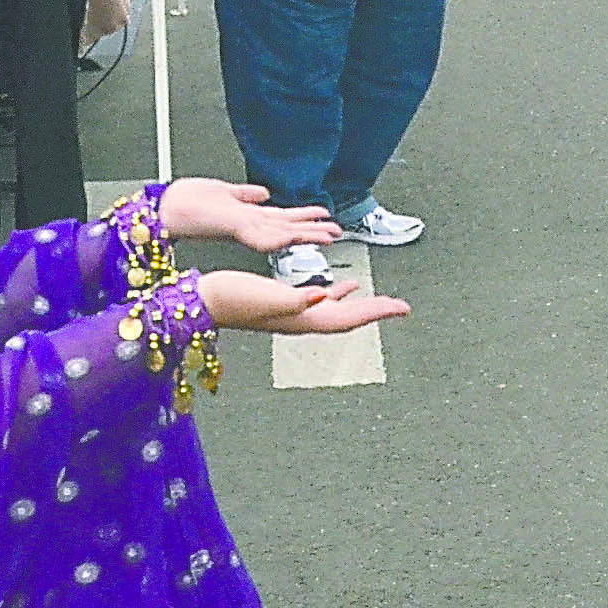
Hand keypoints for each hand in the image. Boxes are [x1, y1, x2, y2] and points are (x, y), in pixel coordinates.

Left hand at [158, 179, 339, 252]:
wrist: (165, 210)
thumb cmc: (186, 202)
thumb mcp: (223, 192)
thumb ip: (244, 194)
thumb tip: (262, 192)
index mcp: (247, 215)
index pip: (283, 217)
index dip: (305, 217)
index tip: (325, 216)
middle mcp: (248, 223)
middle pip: (289, 227)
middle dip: (314, 229)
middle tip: (337, 232)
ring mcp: (242, 227)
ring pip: (281, 233)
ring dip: (306, 234)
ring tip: (328, 235)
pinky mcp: (233, 228)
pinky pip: (262, 234)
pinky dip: (280, 236)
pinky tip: (295, 236)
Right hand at [197, 269, 410, 334]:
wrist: (206, 300)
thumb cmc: (233, 298)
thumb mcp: (266, 295)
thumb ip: (295, 299)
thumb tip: (322, 296)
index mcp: (304, 319)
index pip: (350, 318)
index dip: (377, 312)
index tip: (402, 308)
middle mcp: (304, 320)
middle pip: (350, 318)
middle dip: (376, 311)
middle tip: (401, 306)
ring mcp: (295, 313)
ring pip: (338, 311)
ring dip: (361, 306)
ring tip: (381, 302)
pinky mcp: (286, 302)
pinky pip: (322, 300)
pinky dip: (338, 294)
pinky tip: (344, 287)